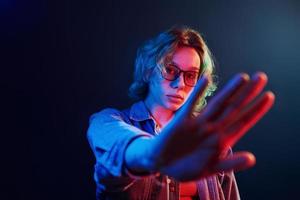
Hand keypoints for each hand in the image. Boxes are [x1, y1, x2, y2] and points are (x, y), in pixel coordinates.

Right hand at [149, 72, 274, 180]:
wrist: (161, 163)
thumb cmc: (186, 167)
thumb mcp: (210, 169)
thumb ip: (230, 164)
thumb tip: (252, 158)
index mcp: (222, 140)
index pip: (243, 122)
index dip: (256, 110)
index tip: (269, 97)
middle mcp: (213, 128)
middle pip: (233, 108)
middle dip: (248, 94)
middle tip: (261, 77)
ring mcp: (198, 124)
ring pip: (217, 104)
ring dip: (230, 91)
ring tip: (243, 77)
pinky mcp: (182, 121)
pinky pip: (191, 105)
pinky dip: (198, 92)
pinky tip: (206, 79)